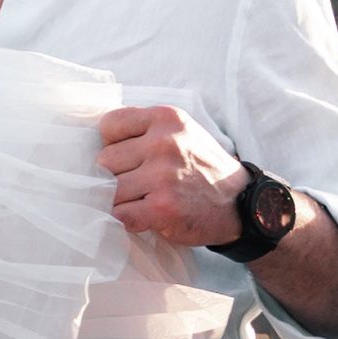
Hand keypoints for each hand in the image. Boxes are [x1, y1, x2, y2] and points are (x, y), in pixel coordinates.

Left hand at [97, 103, 252, 249]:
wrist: (241, 204)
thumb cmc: (202, 168)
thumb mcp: (181, 133)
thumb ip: (144, 130)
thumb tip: (96, 143)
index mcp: (166, 118)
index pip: (110, 124)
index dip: (112, 145)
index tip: (128, 158)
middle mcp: (165, 143)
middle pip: (104, 161)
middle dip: (115, 176)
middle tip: (138, 184)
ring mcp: (164, 175)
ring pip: (110, 190)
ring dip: (122, 201)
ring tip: (145, 201)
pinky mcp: (163, 207)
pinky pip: (121, 215)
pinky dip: (129, 220)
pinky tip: (147, 217)